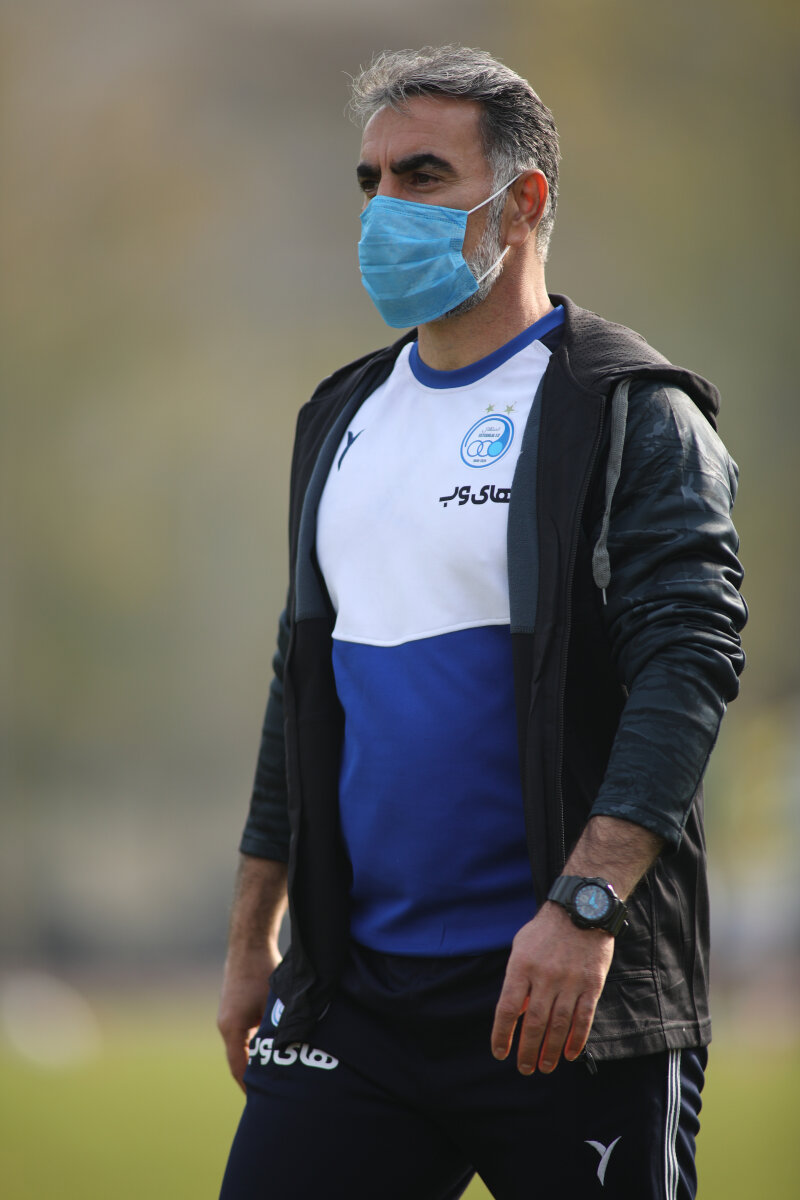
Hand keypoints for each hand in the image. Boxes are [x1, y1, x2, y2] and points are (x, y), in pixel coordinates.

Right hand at [217, 943, 280, 1091]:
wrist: (249, 941)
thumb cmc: (263, 969)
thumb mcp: (275, 1004)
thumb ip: (280, 1029)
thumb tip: (294, 1052)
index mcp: (232, 1028)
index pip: (239, 1069)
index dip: (251, 1087)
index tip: (262, 1103)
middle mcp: (226, 1025)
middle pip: (238, 1060)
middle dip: (253, 1077)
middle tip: (269, 1096)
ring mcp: (228, 1015)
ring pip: (242, 1046)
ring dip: (254, 1059)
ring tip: (272, 1076)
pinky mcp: (234, 1006)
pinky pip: (243, 1033)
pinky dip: (254, 1044)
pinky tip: (271, 1047)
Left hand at [491, 903, 613, 1073]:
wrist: (581, 910)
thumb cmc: (545, 931)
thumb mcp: (521, 948)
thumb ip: (517, 980)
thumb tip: (517, 1014)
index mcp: (521, 966)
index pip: (508, 1009)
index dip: (502, 1035)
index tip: (500, 1053)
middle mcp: (544, 976)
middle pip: (534, 1023)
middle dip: (528, 1050)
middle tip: (524, 1068)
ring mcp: (569, 982)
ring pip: (558, 1025)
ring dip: (550, 1051)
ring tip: (545, 1066)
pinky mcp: (591, 985)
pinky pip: (583, 1018)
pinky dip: (576, 1039)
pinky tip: (569, 1054)